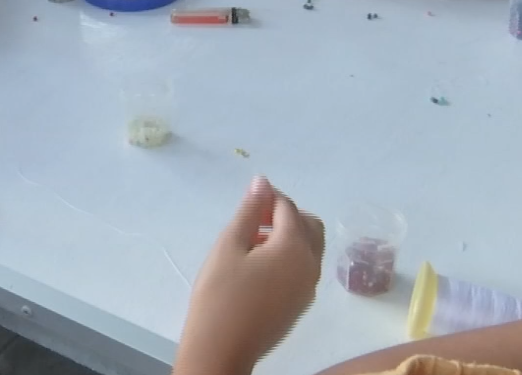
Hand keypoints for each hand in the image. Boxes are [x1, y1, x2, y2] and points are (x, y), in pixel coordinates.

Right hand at [178, 177, 323, 374]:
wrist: (221, 348)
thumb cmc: (219, 293)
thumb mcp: (229, 246)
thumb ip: (248, 212)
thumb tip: (262, 182)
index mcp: (294, 248)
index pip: (288, 208)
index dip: (268, 197)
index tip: (247, 199)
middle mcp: (310, 266)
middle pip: (310, 226)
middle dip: (285, 214)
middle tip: (252, 219)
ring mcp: (308, 288)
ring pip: (309, 248)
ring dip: (287, 235)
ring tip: (250, 242)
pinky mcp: (300, 304)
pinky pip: (303, 268)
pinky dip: (288, 256)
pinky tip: (257, 266)